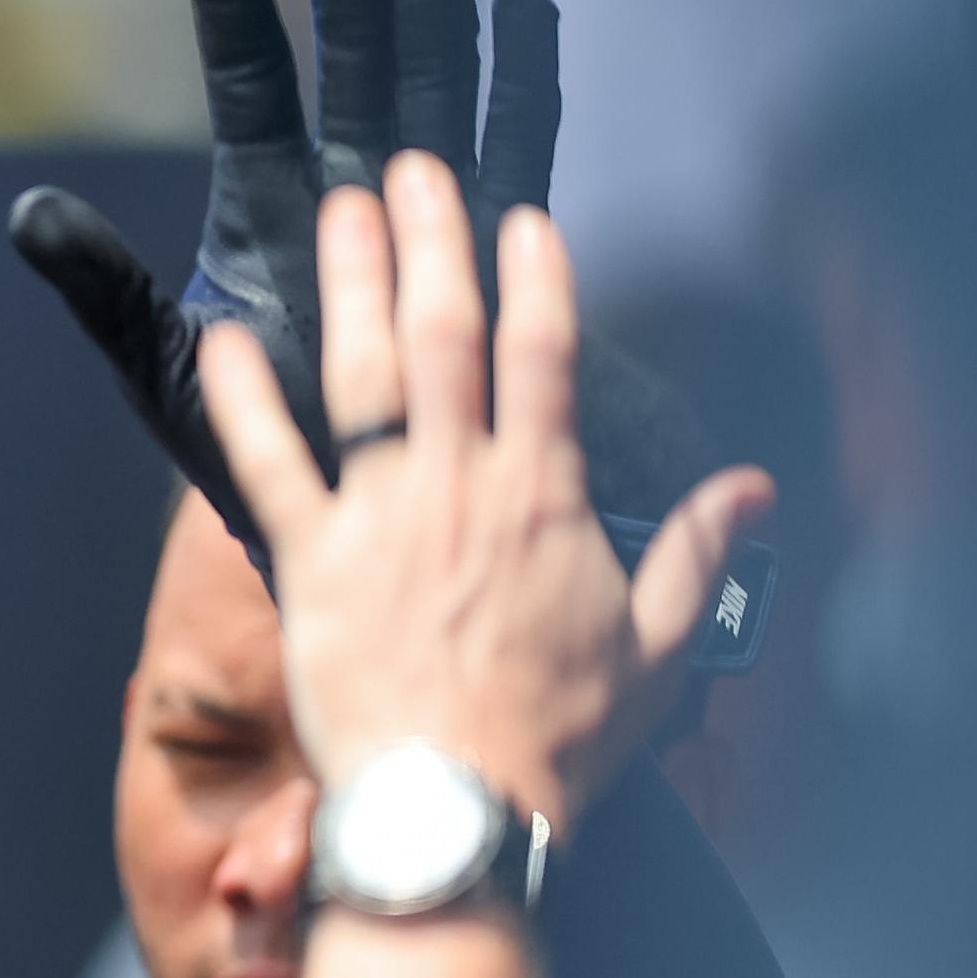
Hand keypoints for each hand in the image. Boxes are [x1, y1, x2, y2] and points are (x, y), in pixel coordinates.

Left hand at [10, 0, 559, 564]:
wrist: (367, 531)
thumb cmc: (265, 457)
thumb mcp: (169, 375)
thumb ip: (107, 293)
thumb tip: (28, 218)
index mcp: (267, 209)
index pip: (249, 80)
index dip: (236, 1)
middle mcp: (347, 191)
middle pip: (356, 52)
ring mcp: (425, 210)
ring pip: (437, 78)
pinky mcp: (495, 246)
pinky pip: (518, 148)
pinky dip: (525, 80)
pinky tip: (525, 4)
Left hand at [197, 154, 771, 830]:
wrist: (457, 808)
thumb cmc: (557, 741)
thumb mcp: (657, 647)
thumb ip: (702, 555)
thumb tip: (755, 489)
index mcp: (546, 496)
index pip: (545, 357)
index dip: (534, 278)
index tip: (522, 220)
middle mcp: (461, 485)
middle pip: (445, 335)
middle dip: (429, 243)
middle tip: (407, 169)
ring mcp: (380, 516)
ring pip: (363, 373)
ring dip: (349, 283)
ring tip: (336, 209)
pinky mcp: (308, 560)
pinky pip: (266, 461)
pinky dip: (242, 397)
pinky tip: (220, 336)